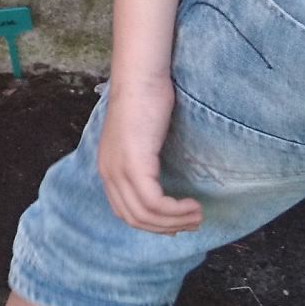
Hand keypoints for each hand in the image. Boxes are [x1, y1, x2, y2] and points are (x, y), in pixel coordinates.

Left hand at [96, 71, 201, 236]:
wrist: (140, 78)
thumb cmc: (145, 100)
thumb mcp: (140, 137)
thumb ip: (143, 159)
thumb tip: (160, 178)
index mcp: (107, 169)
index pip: (125, 212)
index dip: (151, 225)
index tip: (176, 225)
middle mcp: (109, 174)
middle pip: (135, 219)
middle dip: (166, 227)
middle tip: (193, 223)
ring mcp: (119, 170)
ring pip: (146, 215)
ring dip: (175, 221)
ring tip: (197, 215)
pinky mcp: (134, 164)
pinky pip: (154, 202)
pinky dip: (174, 210)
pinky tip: (192, 204)